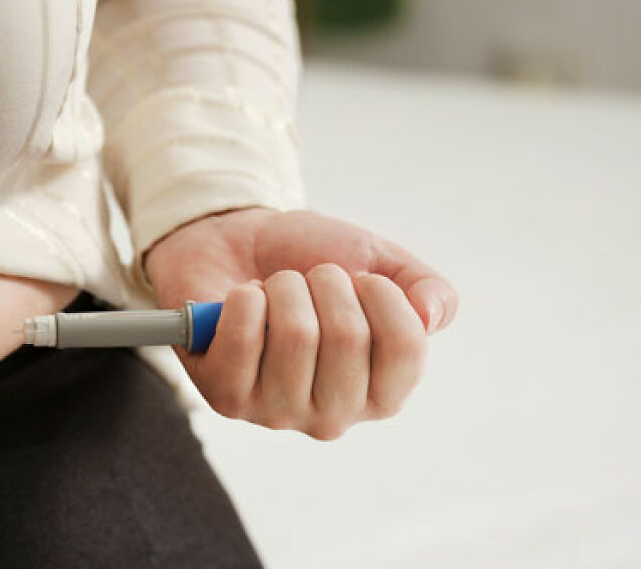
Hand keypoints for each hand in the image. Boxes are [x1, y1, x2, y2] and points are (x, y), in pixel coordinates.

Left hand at [144, 208, 458, 439]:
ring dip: (282, 287)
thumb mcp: (377, 262)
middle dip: (325, 282)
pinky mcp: (226, 398)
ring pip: (295, 333)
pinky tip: (241, 301)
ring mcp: (278, 412)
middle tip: (305, 280)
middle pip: (347, 337)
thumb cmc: (308, 260)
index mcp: (382, 392)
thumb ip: (426, 289)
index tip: (356, 278)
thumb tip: (431, 315)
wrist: (234, 242)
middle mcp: (334, 415)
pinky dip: (243, 299)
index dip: (380, 293)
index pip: (407, 348)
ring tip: (272, 290)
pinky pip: (243, 339)